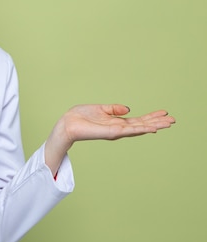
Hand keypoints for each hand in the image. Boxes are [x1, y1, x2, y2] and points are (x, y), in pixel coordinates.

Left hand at [44, 104, 174, 175]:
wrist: (68, 123)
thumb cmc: (80, 116)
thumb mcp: (100, 109)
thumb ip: (114, 109)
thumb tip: (128, 109)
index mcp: (116, 122)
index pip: (138, 120)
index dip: (151, 117)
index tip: (164, 113)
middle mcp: (118, 128)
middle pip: (142, 125)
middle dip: (158, 122)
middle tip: (173, 120)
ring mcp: (116, 132)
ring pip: (139, 128)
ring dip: (154, 125)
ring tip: (168, 123)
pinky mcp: (111, 133)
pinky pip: (129, 131)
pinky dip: (141, 129)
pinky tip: (152, 128)